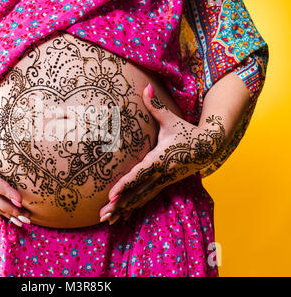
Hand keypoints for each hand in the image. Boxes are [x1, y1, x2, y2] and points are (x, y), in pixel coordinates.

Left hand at [99, 84, 226, 223]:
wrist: (208, 148)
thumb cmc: (186, 132)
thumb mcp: (171, 120)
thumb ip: (155, 106)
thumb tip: (145, 88)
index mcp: (159, 159)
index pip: (139, 174)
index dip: (125, 185)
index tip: (112, 194)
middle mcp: (160, 174)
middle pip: (136, 193)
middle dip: (119, 205)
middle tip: (102, 215)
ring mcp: (162, 182)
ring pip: (140, 199)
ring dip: (123, 211)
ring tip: (106, 220)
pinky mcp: (163, 184)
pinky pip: (145, 198)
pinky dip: (132, 208)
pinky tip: (121, 217)